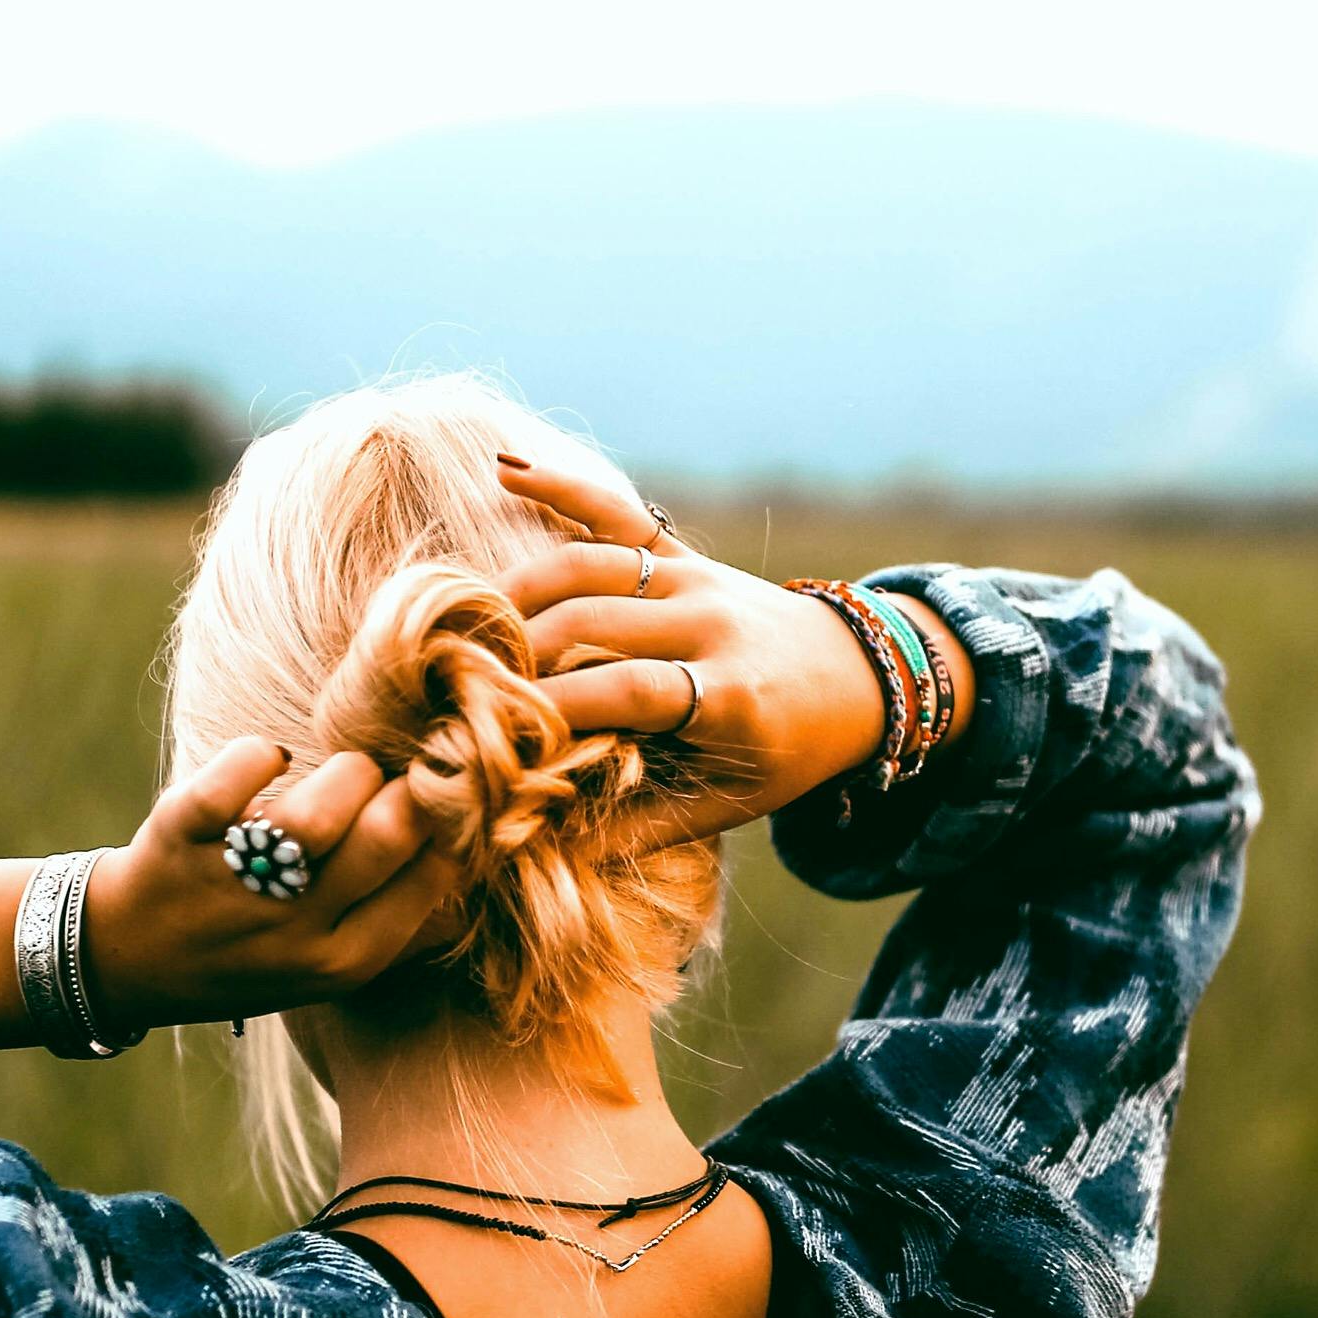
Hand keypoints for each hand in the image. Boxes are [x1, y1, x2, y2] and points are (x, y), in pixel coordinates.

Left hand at [77, 736, 463, 1031]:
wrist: (128, 961)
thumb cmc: (248, 950)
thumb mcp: (329, 959)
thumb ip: (395, 912)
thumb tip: (473, 836)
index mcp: (345, 960)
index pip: (434, 874)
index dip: (453, 815)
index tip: (448, 789)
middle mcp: (295, 932)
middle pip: (388, 833)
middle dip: (406, 785)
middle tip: (393, 779)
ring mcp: (237, 886)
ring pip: (318, 808)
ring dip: (344, 771)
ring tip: (337, 775)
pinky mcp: (181, 836)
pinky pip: (238, 774)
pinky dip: (262, 755)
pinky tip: (268, 760)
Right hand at [491, 449, 964, 848]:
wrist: (856, 677)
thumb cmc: (783, 754)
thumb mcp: (729, 805)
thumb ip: (640, 827)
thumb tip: (540, 846)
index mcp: (730, 693)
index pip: (627, 690)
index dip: (559, 707)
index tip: (497, 732)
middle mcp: (712, 623)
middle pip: (593, 620)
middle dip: (522, 652)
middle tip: (462, 683)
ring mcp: (696, 577)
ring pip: (590, 564)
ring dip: (521, 589)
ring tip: (470, 626)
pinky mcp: (684, 551)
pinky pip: (618, 512)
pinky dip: (563, 485)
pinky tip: (505, 471)